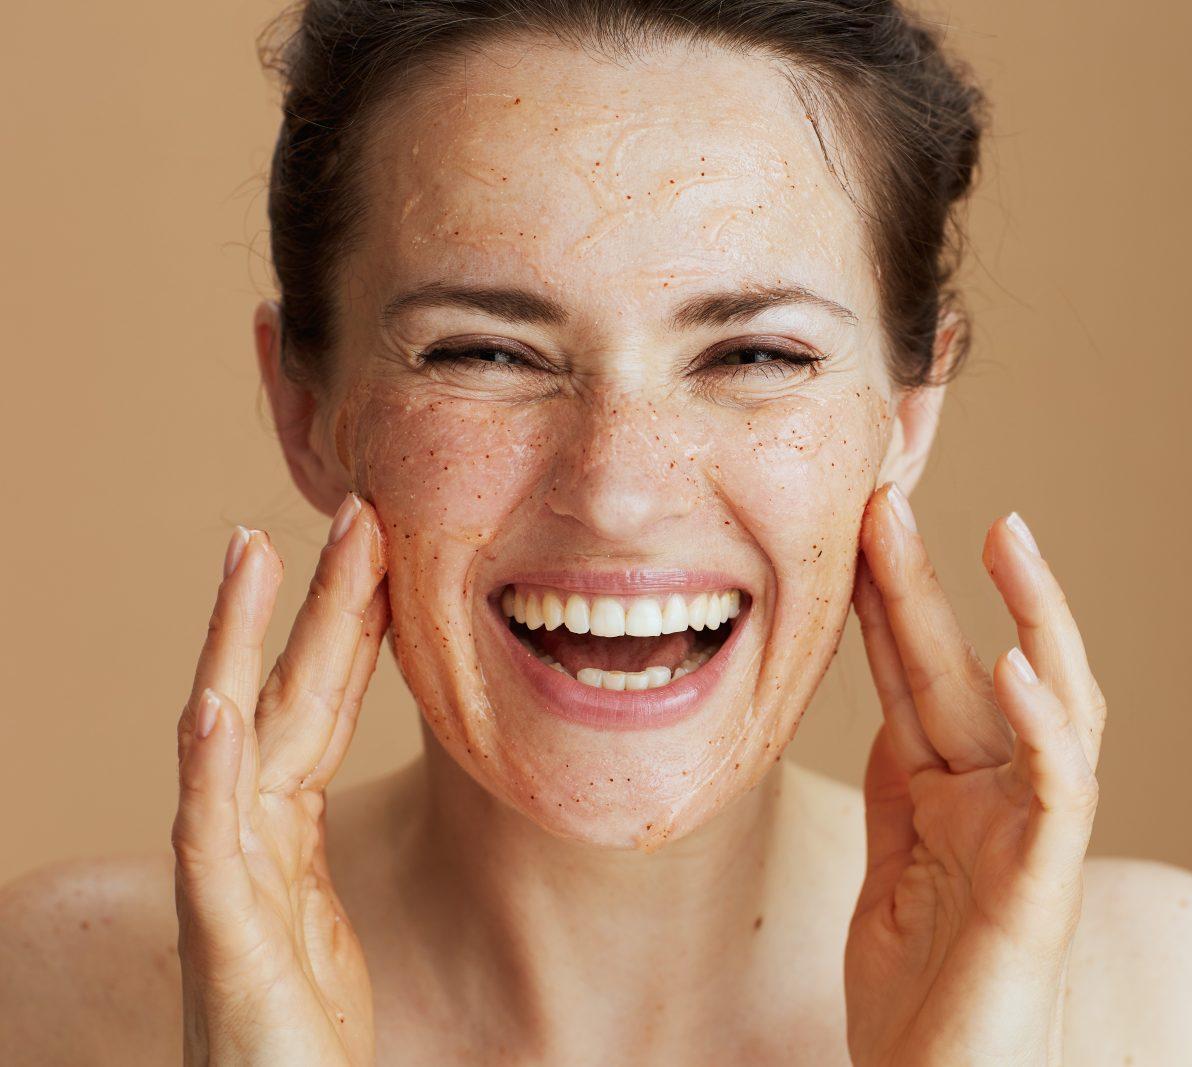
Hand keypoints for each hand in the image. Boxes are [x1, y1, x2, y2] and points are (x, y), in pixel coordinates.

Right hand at [170, 494, 387, 1065]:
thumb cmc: (296, 1036)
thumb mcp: (322, 925)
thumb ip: (317, 855)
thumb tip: (334, 799)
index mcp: (282, 835)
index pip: (317, 707)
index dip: (346, 627)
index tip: (378, 549)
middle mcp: (249, 843)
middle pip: (283, 698)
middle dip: (314, 604)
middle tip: (349, 510)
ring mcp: (230, 884)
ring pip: (235, 740)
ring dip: (241, 645)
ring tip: (252, 556)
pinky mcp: (227, 939)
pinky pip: (213, 841)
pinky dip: (207, 768)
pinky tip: (211, 701)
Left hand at [844, 484, 1106, 1066]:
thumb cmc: (924, 999)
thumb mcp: (891, 870)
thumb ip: (900, 790)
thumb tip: (890, 711)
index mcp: (956, 792)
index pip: (916, 676)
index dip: (887, 601)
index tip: (853, 527)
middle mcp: (1002, 799)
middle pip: (968, 669)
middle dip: (927, 583)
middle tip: (886, 498)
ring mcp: (1031, 836)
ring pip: (1051, 706)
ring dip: (1033, 618)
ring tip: (1008, 536)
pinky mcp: (1045, 886)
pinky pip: (1060, 793)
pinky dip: (1047, 727)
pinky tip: (1019, 664)